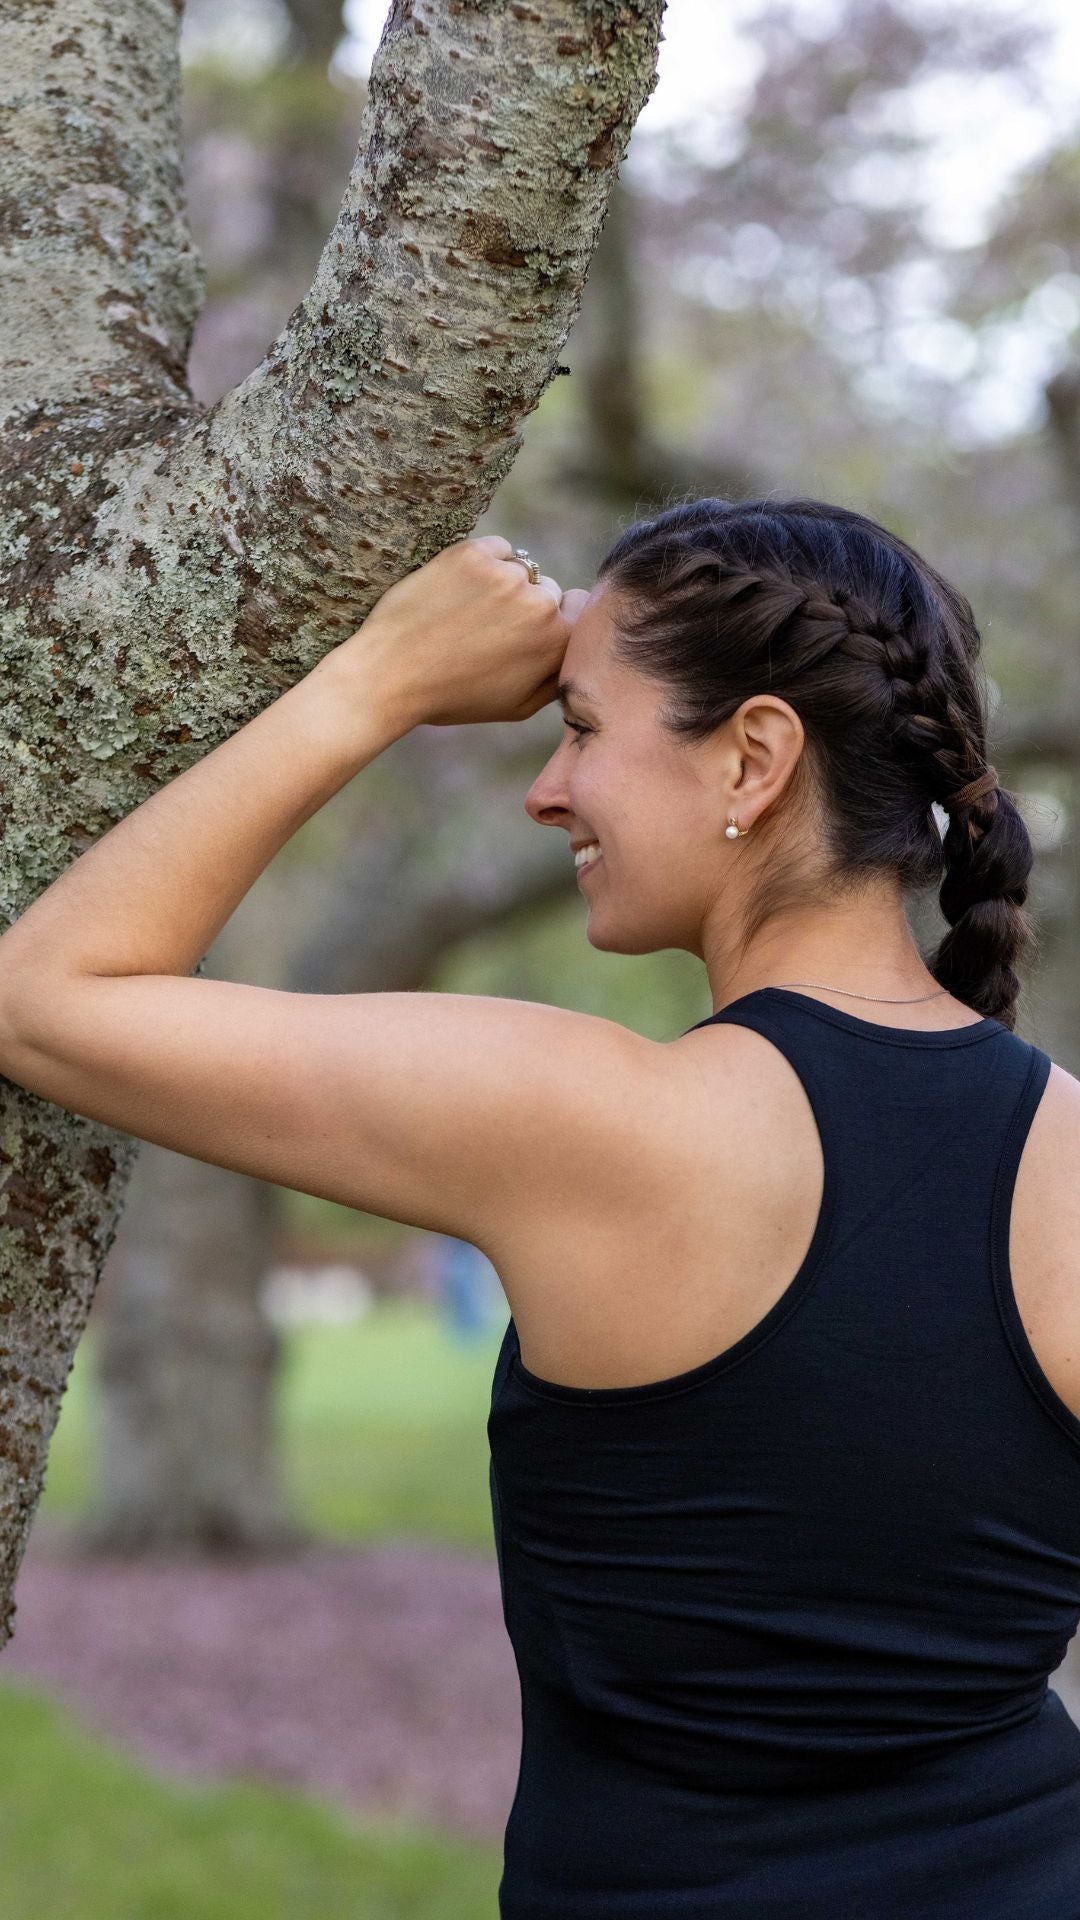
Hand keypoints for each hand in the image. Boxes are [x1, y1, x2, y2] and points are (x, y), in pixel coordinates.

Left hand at [334, 534, 589, 729]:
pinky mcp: (474, 553)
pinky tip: (456, 593)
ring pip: (519, 568)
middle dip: (525, 605)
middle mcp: (540, 605)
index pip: (580, 608)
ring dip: (500, 585)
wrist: (391, 675)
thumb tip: (575, 644)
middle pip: (548, 589)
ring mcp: (507, 575)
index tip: (526, 631)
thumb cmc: (453, 696)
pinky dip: (481, 564)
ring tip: (464, 615)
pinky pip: (496, 548)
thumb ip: (558, 675)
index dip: (555, 618)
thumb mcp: (518, 706)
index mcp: (559, 642)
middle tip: (486, 630)